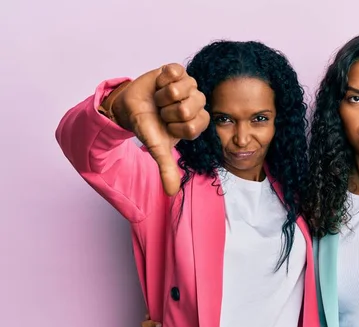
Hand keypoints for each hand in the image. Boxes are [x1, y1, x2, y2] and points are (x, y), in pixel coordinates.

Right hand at [111, 63, 209, 195]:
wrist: (130, 107)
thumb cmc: (148, 127)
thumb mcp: (157, 149)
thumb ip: (167, 169)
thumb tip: (172, 193)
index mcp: (197, 122)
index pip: (195, 124)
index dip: (176, 125)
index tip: (168, 126)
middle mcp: (197, 104)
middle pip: (190, 107)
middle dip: (169, 111)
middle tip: (162, 112)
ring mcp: (189, 86)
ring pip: (181, 89)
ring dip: (164, 95)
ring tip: (160, 99)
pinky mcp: (178, 70)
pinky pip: (175, 71)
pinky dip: (162, 79)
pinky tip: (159, 84)